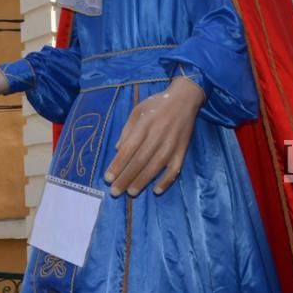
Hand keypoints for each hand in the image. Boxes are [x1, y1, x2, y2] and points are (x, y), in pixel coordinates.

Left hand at [104, 77, 204, 196]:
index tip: (108, 178)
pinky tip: (156, 190)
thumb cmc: (157, 104)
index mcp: (145, 125)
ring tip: (130, 193)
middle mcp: (158, 136)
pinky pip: (174, 169)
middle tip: (115, 192)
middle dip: (126, 178)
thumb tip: (118, 150)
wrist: (184, 99)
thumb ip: (127, 130)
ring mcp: (171, 144)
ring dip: (142, 182)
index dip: (118, 165)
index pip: (128, 149)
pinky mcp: (182, 150)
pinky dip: (166, 181)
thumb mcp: (137, 110)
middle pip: (140, 161)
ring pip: (155, 167)